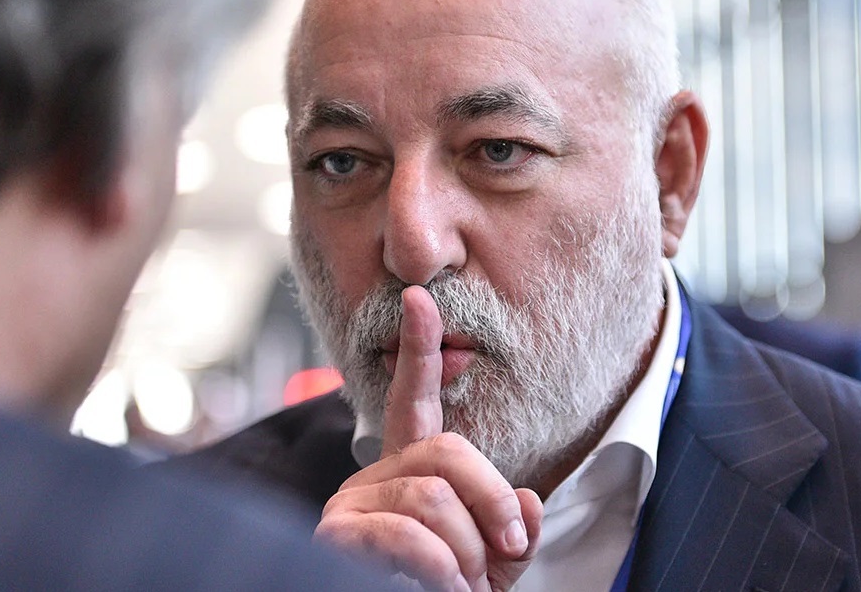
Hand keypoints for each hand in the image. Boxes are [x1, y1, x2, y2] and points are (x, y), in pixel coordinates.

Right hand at [315, 286, 542, 590]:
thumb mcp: (496, 561)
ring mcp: (351, 502)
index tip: (419, 298)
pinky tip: (440, 586)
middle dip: (488, 503)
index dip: (418, 347)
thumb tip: (525, 503)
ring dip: (466, 551)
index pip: (413, 399)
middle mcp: (375, 475)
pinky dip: (437, 566)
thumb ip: (513, 527)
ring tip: (461, 583)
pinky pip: (404, 534)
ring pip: (431, 497)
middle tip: (501, 552)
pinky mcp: (335, 535)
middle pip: (447, 450)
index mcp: (412, 472)